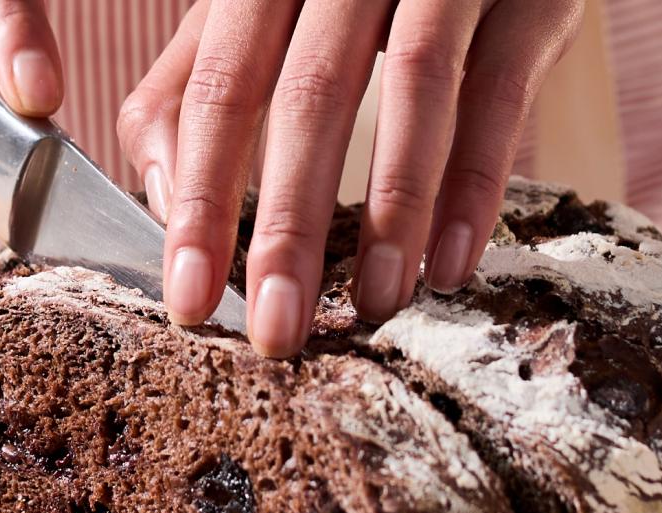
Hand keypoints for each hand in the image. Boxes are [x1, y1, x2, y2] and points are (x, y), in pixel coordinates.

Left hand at [118, 0, 583, 357]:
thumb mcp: (265, 3)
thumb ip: (197, 78)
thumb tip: (160, 190)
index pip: (221, 86)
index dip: (201, 196)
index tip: (188, 297)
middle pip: (309, 96)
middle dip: (288, 226)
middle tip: (274, 331)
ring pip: (412, 90)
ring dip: (392, 211)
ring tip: (373, 305)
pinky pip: (501, 91)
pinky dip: (476, 184)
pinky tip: (451, 262)